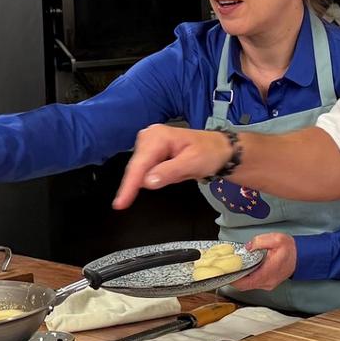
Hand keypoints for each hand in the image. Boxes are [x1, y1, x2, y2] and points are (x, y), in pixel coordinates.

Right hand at [113, 125, 231, 208]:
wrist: (220, 149)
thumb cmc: (209, 153)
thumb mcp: (193, 164)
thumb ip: (169, 172)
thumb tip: (147, 182)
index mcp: (158, 137)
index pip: (139, 165)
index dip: (128, 185)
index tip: (120, 203)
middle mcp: (149, 136)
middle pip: (136, 167)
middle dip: (136, 184)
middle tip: (142, 195)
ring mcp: (148, 143)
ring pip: (138, 170)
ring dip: (146, 180)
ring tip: (174, 176)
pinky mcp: (150, 151)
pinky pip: (144, 169)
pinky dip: (149, 178)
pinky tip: (165, 176)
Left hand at [228, 233, 296, 291]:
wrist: (301, 256)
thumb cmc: (290, 249)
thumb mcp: (276, 239)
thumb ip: (259, 241)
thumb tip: (247, 247)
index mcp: (267, 273)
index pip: (245, 283)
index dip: (233, 279)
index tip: (225, 273)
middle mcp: (266, 282)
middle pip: (244, 286)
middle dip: (234, 278)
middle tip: (226, 268)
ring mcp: (267, 284)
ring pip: (248, 285)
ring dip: (240, 277)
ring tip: (234, 266)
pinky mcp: (268, 283)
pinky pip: (253, 283)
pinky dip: (247, 277)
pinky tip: (244, 268)